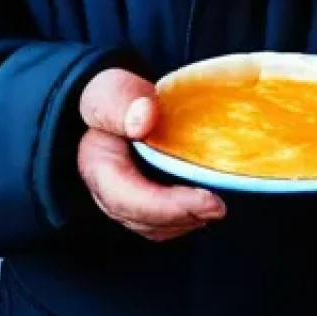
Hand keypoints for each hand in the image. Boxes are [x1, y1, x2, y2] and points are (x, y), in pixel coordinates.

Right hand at [77, 68, 225, 240]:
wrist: (121, 101)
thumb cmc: (115, 96)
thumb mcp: (112, 89)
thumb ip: (123, 100)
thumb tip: (143, 119)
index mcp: (98, 164)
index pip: (124, 197)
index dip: (165, 206)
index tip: (206, 201)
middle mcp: (107, 191)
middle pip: (141, 218)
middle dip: (181, 217)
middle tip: (218, 207)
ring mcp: (125, 199)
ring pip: (152, 226)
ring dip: (184, 221)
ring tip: (214, 206)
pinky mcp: (143, 200)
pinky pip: (161, 222)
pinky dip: (183, 217)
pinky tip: (204, 204)